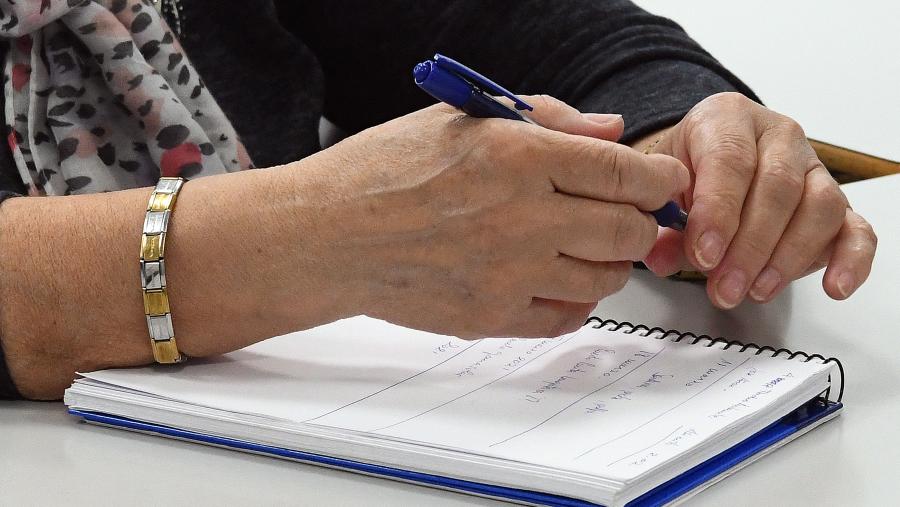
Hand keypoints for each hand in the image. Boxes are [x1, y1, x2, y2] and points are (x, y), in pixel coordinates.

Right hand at [303, 95, 688, 337]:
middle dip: (642, 222)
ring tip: (582, 245)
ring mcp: (509, 273)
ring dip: (609, 261)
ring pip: (606, 278)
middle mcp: (521, 217)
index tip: (666, 183)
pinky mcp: (492, 316)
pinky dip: (574, 299)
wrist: (327, 235)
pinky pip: (566, 317)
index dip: (660, 180)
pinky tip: (554, 279)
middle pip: (628, 231)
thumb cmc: (384, 170)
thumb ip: (547, 118)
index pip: (624, 172)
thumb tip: (611, 129)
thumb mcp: (462, 119)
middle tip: (629, 215)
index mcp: (517, 156)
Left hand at [640, 92, 875, 307]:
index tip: (704, 254)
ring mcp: (813, 167)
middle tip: (724, 287)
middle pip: (777, 187)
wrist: (708, 160)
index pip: (730, 160)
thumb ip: (663, 226)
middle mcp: (778, 136)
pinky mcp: (838, 202)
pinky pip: (857, 228)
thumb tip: (662, 260)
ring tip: (755, 290)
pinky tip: (834, 288)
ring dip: (787, 258)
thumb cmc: (687, 171)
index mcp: (727, 119)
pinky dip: (852, 260)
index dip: (718, 211)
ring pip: (819, 207)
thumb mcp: (664, 189)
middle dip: (749, 246)